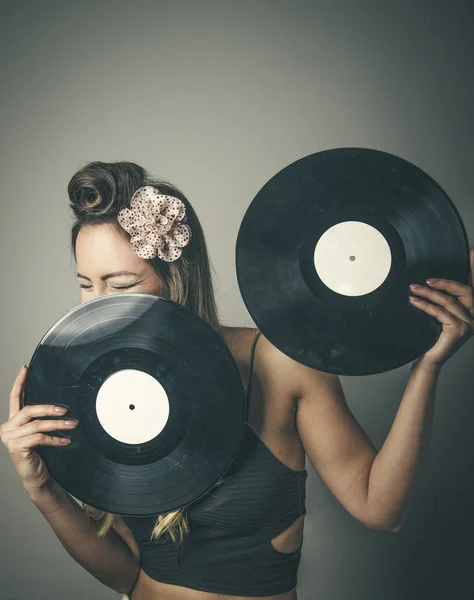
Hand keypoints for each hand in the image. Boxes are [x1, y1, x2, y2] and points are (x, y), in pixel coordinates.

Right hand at [0, 366, 77, 492]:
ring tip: (72, 425)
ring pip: (37, 425)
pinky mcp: (17, 448)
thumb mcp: (38, 433)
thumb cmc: (39, 453)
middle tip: (64, 410)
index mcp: (12, 421)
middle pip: (28, 410)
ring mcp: (10, 439)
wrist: (35, 476)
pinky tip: (65, 440)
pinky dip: (55, 439)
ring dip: (57, 425)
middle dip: (48, 408)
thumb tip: (60, 406)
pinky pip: (39, 438)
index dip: (19, 382)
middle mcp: (8, 428)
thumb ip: (40, 419)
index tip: (25, 368)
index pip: (14, 398)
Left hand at [408, 248, 473, 366]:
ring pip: (449, 301)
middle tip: (426, 280)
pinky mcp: (459, 330)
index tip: (472, 252)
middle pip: (465, 291)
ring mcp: (469, 324)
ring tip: (413, 289)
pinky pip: (440, 312)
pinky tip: (414, 301)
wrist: (427, 359)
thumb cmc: (431, 336)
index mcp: (471, 310)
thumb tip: (428, 279)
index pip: (472, 286)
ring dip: (428, 293)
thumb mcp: (436, 313)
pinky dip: (425, 305)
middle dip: (445, 282)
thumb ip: (440, 298)